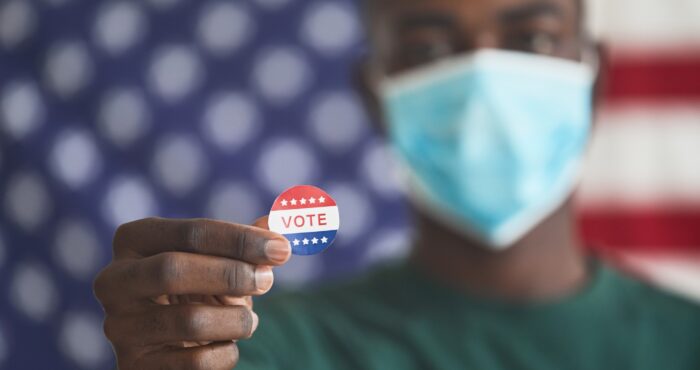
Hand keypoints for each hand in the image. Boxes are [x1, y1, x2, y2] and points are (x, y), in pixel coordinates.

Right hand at [94, 217, 289, 369]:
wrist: (173, 345)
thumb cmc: (200, 289)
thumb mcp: (221, 261)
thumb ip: (248, 242)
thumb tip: (281, 223)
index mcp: (134, 240)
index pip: (190, 232)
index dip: (240, 240)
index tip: (281, 248)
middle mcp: (114, 280)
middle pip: (173, 269)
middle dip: (231, 274)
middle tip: (268, 280)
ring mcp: (119, 326)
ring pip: (189, 321)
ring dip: (236, 320)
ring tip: (248, 320)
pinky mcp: (134, 366)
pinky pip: (195, 363)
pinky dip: (226, 353)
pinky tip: (226, 345)